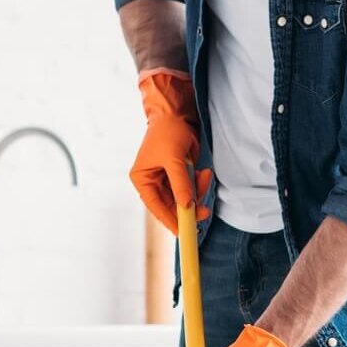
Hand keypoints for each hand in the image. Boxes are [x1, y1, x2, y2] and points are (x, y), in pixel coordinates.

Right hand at [130, 67, 212, 234]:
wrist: (178, 113)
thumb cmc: (168, 132)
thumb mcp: (174, 159)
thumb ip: (180, 183)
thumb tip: (186, 206)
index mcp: (142, 178)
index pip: (155, 206)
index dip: (169, 220)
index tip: (183, 232)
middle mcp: (152, 182)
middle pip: (171, 205)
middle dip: (189, 207)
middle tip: (205, 211)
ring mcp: (167, 180)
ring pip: (184, 198)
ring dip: (197, 191)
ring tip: (205, 175)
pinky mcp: (180, 176)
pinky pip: (191, 188)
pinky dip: (199, 184)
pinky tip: (204, 172)